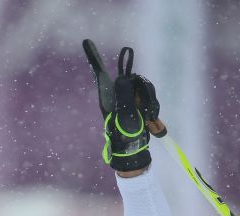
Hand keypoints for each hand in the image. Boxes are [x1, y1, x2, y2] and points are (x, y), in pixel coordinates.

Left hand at [83, 41, 162, 172]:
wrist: (133, 151)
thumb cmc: (124, 136)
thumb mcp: (124, 115)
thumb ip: (124, 95)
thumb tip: (123, 77)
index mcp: (108, 96)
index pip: (101, 73)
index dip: (93, 57)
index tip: (86, 41)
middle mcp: (118, 95)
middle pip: (133, 78)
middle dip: (144, 91)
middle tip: (148, 110)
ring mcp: (130, 99)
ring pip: (144, 87)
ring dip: (150, 102)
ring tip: (150, 119)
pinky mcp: (140, 104)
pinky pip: (150, 98)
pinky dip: (153, 108)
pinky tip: (152, 121)